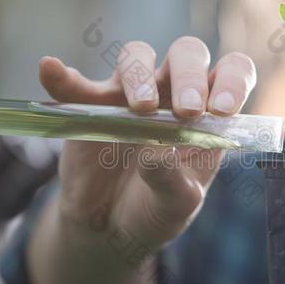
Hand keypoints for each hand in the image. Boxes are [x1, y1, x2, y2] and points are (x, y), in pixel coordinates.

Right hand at [29, 37, 255, 283]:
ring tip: (142, 110)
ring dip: (141, 75)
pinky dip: (63, 77)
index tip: (222, 108)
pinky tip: (50, 68)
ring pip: (138, 56)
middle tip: (187, 110)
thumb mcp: (174, 206)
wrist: (112, 228)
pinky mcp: (92, 107)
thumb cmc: (156, 210)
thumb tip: (156, 149)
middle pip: (186, 55)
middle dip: (189, 75)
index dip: (233, 80)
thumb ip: (171, 179)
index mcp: (207, 114)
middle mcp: (173, 95)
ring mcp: (131, 96)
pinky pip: (77, 85)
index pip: (231, 72)